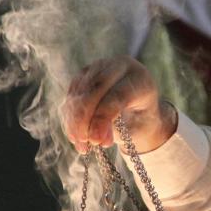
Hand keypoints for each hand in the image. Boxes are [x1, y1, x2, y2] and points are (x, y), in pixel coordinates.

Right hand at [62, 55, 177, 153]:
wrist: (137, 110)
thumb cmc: (139, 120)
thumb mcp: (136, 127)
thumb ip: (116, 129)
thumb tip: (95, 139)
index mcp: (140, 78)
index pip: (118, 94)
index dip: (104, 118)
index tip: (96, 140)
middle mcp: (119, 67)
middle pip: (96, 88)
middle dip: (85, 117)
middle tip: (83, 140)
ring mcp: (99, 68)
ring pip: (80, 91)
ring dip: (75, 120)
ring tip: (80, 144)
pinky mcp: (83, 74)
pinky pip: (71, 96)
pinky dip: (70, 118)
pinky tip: (74, 136)